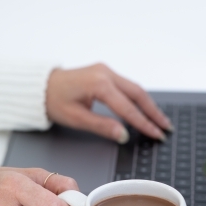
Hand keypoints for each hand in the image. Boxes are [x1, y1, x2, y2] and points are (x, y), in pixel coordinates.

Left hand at [46, 63, 172, 142]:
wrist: (40, 86)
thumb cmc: (53, 100)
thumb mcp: (76, 118)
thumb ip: (102, 126)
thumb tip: (123, 135)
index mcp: (99, 84)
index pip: (128, 108)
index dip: (143, 123)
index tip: (156, 134)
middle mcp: (106, 73)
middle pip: (138, 94)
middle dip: (153, 112)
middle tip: (165, 127)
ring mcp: (106, 71)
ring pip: (135, 88)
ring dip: (148, 104)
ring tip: (159, 120)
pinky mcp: (105, 72)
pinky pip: (127, 85)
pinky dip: (138, 98)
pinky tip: (145, 108)